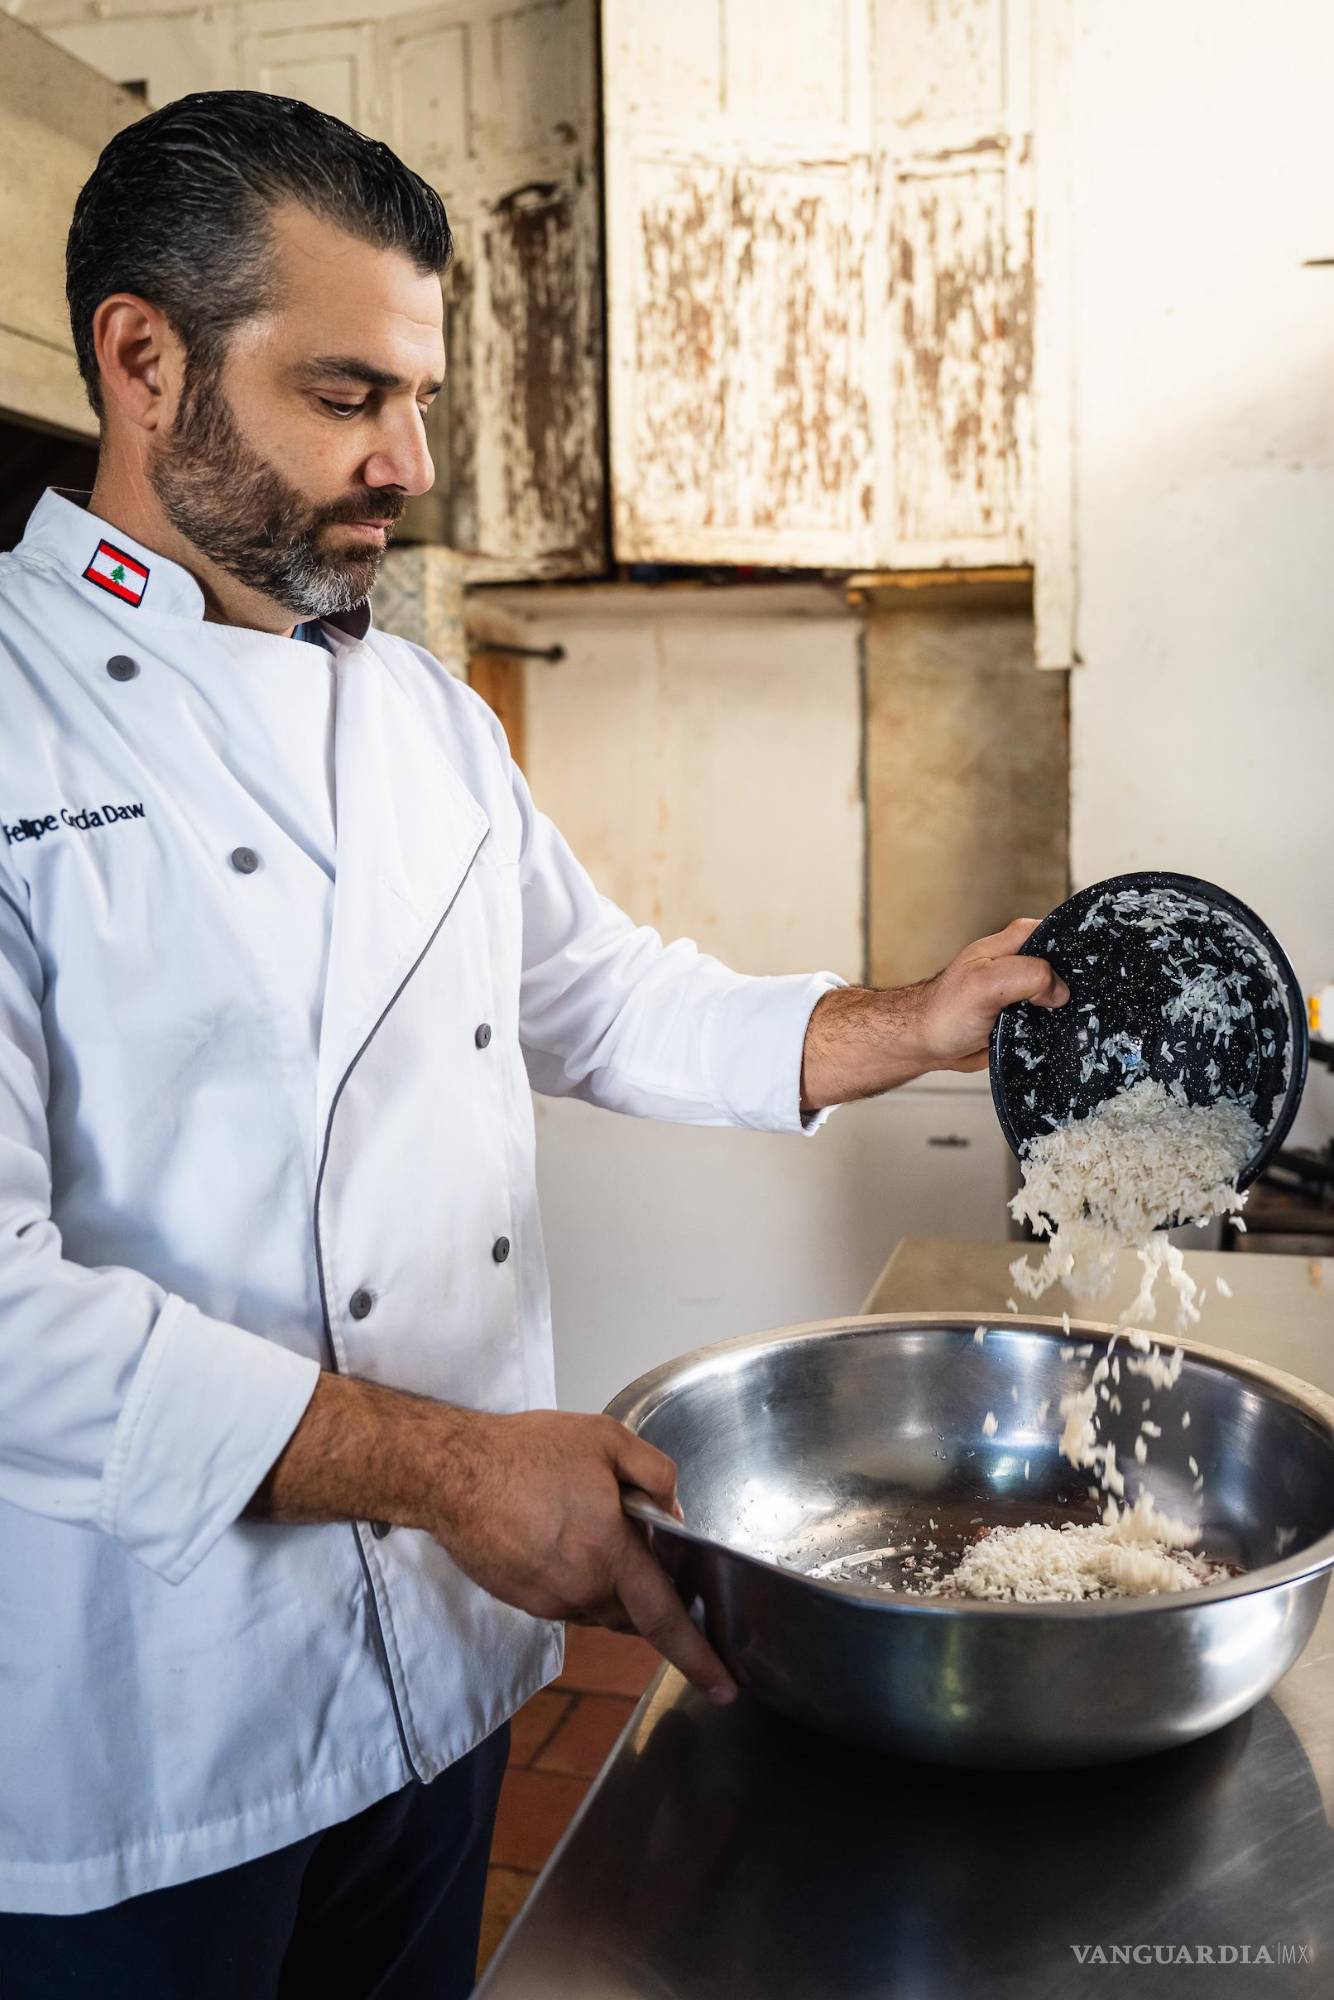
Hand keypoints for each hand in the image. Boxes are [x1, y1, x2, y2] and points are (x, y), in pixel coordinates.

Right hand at [424, 1407, 737, 1704]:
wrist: (451, 1473)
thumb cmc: (525, 1452)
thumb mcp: (606, 1439)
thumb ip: (654, 1473)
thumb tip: (673, 1509)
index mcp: (609, 1554)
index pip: (664, 1619)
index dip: (699, 1656)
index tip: (724, 1686)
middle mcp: (580, 1589)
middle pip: (632, 1611)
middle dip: (645, 1589)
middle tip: (634, 1538)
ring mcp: (548, 1601)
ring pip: (598, 1606)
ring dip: (607, 1579)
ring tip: (586, 1525)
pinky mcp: (522, 1600)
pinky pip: (566, 1600)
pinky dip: (575, 1576)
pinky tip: (557, 1535)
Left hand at [910, 916, 1068, 1072]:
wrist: (925, 1045)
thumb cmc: (942, 1011)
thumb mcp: (986, 983)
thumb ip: (1027, 975)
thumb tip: (1059, 990)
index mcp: (1012, 944)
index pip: (1055, 932)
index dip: (1070, 950)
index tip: (1077, 974)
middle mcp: (1019, 964)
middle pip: (1062, 967)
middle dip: (1070, 984)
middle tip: (1065, 1004)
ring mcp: (1021, 992)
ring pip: (1058, 996)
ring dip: (1062, 1010)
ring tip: (1054, 1022)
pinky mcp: (1022, 1017)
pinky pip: (1048, 1020)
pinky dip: (1052, 1028)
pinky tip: (1050, 1035)